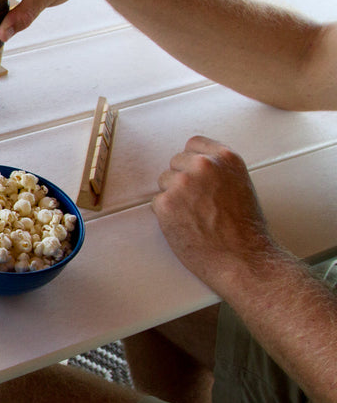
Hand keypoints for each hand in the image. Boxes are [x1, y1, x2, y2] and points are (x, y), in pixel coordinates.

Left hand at [151, 136, 279, 290]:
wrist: (242, 258)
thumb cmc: (245, 228)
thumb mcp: (241, 185)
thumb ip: (219, 170)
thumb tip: (197, 163)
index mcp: (226, 158)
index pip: (193, 144)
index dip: (192, 161)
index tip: (196, 175)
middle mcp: (203, 165)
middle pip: (175, 163)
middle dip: (182, 180)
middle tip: (198, 203)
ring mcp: (183, 183)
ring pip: (164, 182)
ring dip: (173, 197)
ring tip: (195, 216)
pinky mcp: (166, 203)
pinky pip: (157, 202)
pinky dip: (166, 215)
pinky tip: (186, 225)